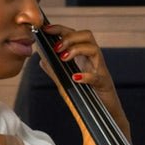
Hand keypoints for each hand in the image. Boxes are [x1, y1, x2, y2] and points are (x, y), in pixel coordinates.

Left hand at [40, 23, 130, 140]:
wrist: (102, 115)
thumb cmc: (85, 96)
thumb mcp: (66, 82)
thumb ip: (55, 71)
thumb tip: (41, 60)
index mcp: (83, 57)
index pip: (74, 36)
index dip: (61, 29)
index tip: (46, 29)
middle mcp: (93, 59)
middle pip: (87, 36)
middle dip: (70, 37)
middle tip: (56, 48)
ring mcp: (100, 70)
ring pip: (94, 49)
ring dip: (77, 50)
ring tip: (63, 57)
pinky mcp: (103, 84)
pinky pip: (96, 76)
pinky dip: (86, 76)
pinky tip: (75, 78)